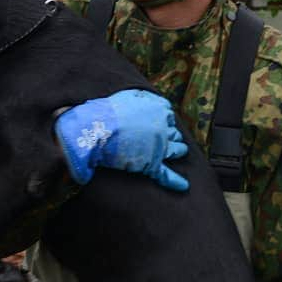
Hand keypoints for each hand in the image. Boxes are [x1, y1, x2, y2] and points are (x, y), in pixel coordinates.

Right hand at [54, 89, 189, 190]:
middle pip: (174, 132)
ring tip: (179, 152)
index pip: (169, 115)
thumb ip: (145, 97)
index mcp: (159, 110)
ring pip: (177, 150)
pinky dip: (175, 181)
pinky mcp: (152, 164)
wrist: (97, 130)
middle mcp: (163, 128)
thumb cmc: (109, 112)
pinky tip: (184, 186)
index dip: (164, 120)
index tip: (160, 122)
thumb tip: (153, 100)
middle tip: (166, 137)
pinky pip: (166, 175)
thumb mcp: (130, 95)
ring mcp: (159, 147)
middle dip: (171, 134)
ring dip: (179, 150)